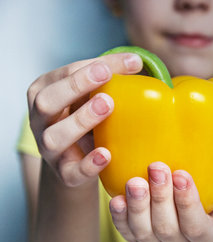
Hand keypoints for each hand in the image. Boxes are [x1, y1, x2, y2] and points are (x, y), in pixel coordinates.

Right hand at [27, 53, 142, 186]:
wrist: (76, 158)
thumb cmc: (84, 116)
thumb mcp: (91, 93)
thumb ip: (110, 76)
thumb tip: (136, 61)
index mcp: (44, 92)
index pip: (62, 75)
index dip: (86, 69)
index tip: (110, 66)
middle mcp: (40, 120)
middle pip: (46, 102)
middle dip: (75, 87)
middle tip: (105, 76)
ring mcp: (49, 148)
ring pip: (54, 137)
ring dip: (80, 120)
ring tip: (107, 106)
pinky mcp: (63, 172)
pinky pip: (71, 172)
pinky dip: (88, 165)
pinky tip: (106, 154)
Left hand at [109, 162, 212, 241]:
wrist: (198, 198)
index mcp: (208, 237)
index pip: (197, 226)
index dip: (188, 203)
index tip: (181, 174)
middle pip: (168, 230)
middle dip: (160, 199)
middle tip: (156, 168)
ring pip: (144, 234)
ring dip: (138, 208)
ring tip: (134, 181)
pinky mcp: (138, 239)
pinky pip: (126, 233)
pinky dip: (119, 218)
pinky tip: (116, 198)